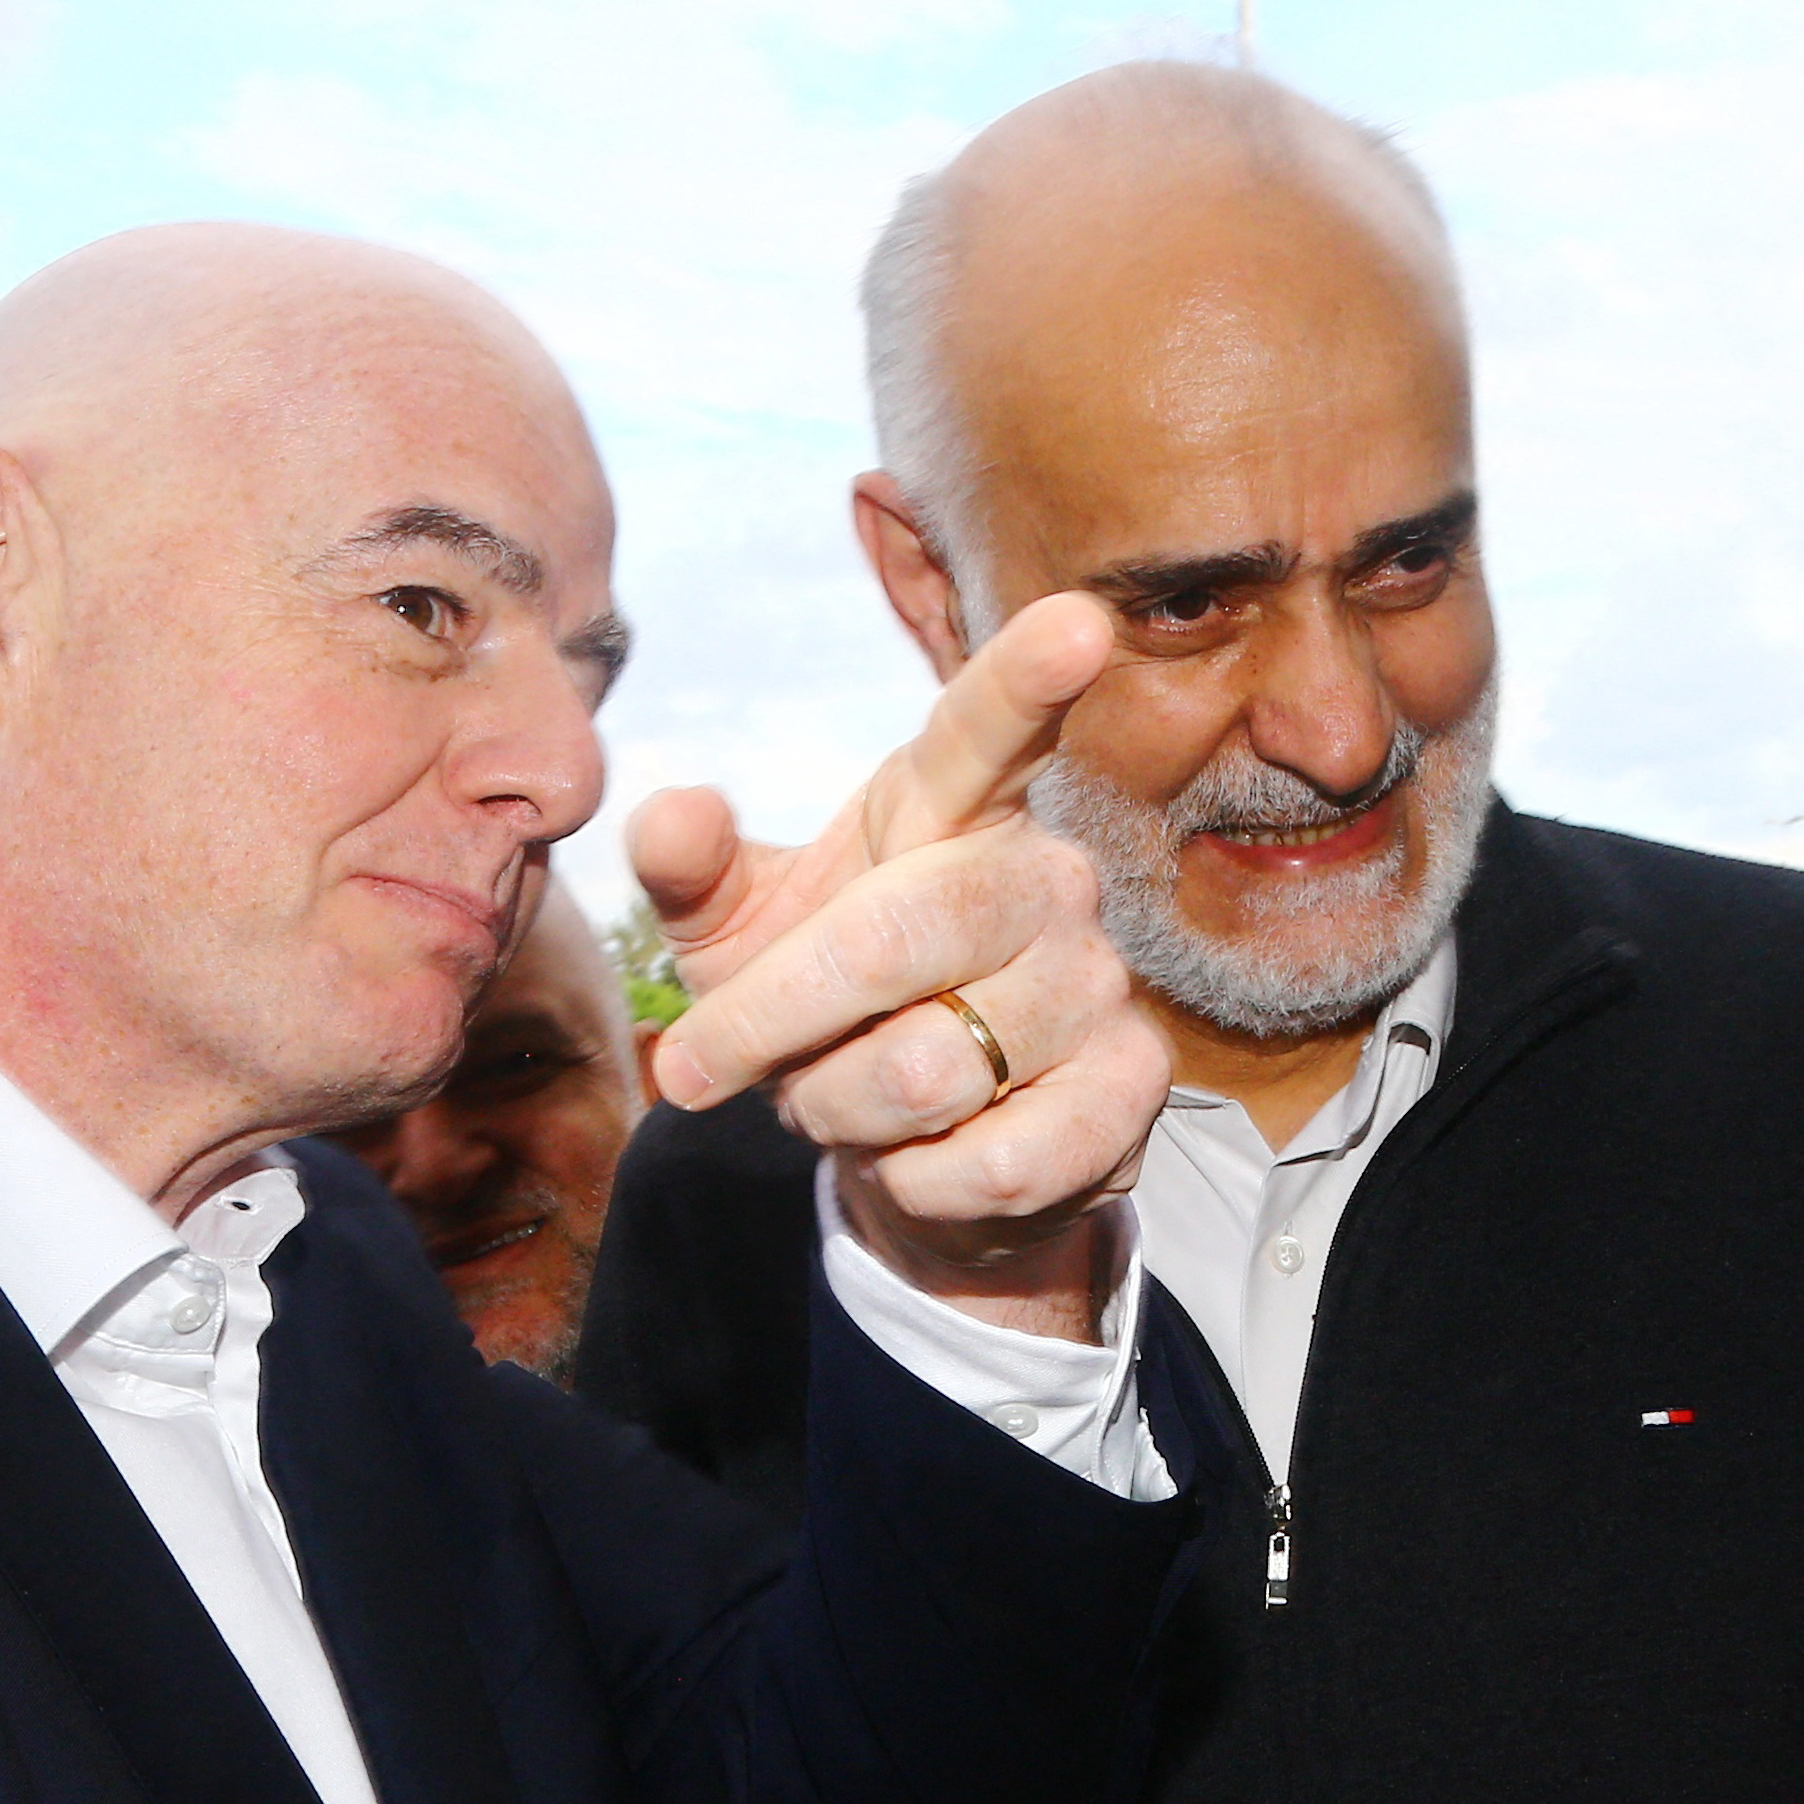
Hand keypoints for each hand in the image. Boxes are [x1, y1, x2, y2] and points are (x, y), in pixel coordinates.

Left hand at [632, 596, 1172, 1342]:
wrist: (916, 1151)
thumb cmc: (821, 1010)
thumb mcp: (731, 937)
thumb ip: (692, 871)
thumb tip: (671, 812)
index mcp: (949, 807)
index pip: (986, 729)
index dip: (1027, 677)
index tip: (1079, 620)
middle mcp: (1045, 876)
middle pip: (904, 934)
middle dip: (776, 1021)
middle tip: (704, 1066)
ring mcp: (1099, 981)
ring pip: (933, 1070)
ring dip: (838, 1111)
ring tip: (838, 1100)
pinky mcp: (1133, 1088)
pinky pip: (999, 1160)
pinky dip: (917, 1183)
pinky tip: (916, 1160)